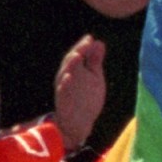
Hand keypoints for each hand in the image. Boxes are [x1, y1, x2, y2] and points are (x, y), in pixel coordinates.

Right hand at [52, 35, 108, 156]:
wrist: (78, 123)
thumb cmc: (85, 99)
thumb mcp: (93, 77)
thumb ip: (94, 61)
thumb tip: (99, 42)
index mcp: (74, 70)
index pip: (77, 54)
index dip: (83, 46)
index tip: (90, 38)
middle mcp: (66, 77)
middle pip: (70, 61)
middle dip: (78, 52)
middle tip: (86, 43)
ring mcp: (64, 89)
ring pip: (64, 74)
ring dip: (70, 65)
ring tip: (77, 55)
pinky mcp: (62, 101)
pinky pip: (62, 91)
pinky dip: (64, 83)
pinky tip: (68, 77)